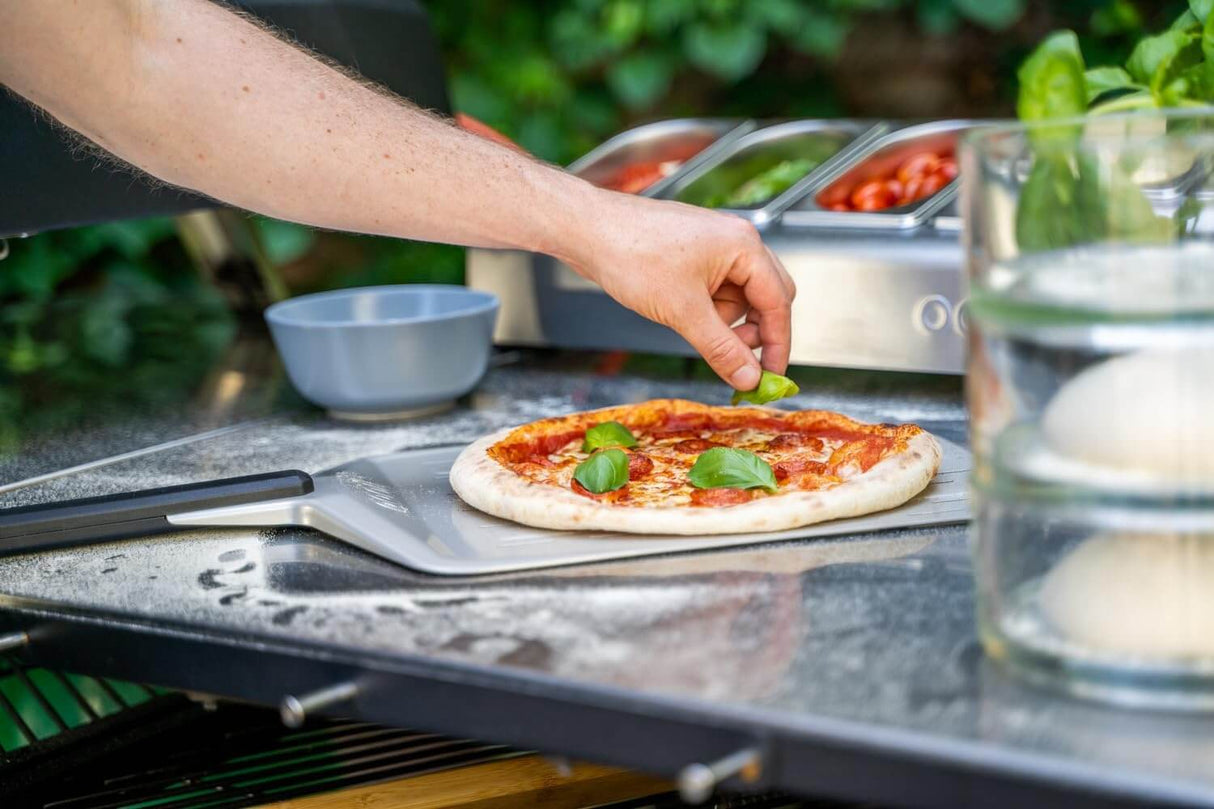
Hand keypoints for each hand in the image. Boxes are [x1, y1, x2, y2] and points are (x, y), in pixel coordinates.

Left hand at [559, 189, 794, 389]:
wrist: (588, 230)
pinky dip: (708, 310)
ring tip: (692, 328)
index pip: (778, 302)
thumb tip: (750, 379)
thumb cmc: (633, 257)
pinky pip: (717, 288)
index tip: (772, 377)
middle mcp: (736, 241)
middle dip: (754, 332)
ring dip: (726, 322)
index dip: (778, 344)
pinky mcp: (695, 253)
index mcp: (744, 246)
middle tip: (734, 360)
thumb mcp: (683, 312)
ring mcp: (715, 245)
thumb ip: (722, 348)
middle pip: (767, 297)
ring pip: (740, 296)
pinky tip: (682, 316)